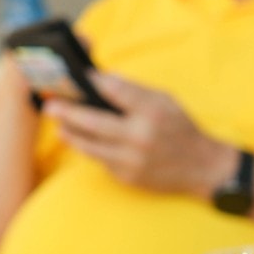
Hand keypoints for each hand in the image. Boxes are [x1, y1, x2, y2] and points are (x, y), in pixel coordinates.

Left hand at [45, 72, 237, 196]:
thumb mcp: (166, 102)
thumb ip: (135, 91)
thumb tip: (104, 79)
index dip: (94, 81)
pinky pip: (101, 161)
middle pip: (92, 122)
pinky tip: (85, 141)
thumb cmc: (182, 130)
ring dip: (71, 134)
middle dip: (67, 112)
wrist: (202, 169)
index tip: (79, 76)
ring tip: (61, 125)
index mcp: (152, 113)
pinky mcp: (127, 177)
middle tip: (51, 105)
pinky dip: (92, 149)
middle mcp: (140, 137)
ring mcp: (131, 160)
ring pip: (89, 146)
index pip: (115, 91)